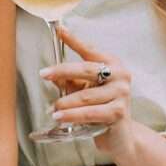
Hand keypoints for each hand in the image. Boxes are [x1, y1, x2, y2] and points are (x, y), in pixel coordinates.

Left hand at [41, 25, 137, 143]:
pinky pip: (90, 113)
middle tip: (44, 74)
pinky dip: (73, 116)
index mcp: (113, 64)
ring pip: (86, 95)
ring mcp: (122, 94)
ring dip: (65, 102)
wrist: (121, 136)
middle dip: (63, 71)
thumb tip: (52, 75)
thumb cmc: (101, 108)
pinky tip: (61, 118)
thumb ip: (71, 81)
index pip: (90, 50)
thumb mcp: (86, 90)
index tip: (59, 30)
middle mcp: (120, 75)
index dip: (74, 40)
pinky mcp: (119, 112)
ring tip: (53, 108)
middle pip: (87, 69)